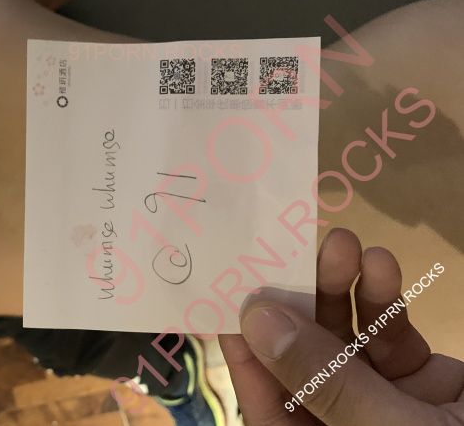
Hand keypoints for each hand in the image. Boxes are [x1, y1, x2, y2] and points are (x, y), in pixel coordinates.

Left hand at [219, 228, 463, 424]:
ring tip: (343, 245)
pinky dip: (384, 302)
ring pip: (348, 341)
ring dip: (344, 291)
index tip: (229, 297)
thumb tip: (256, 322)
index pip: (267, 407)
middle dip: (300, 305)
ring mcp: (385, 406)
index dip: (245, 354)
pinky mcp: (424, 384)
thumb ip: (324, 381)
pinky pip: (392, 338)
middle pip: (304, 362)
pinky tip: (378, 266)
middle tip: (287, 252)